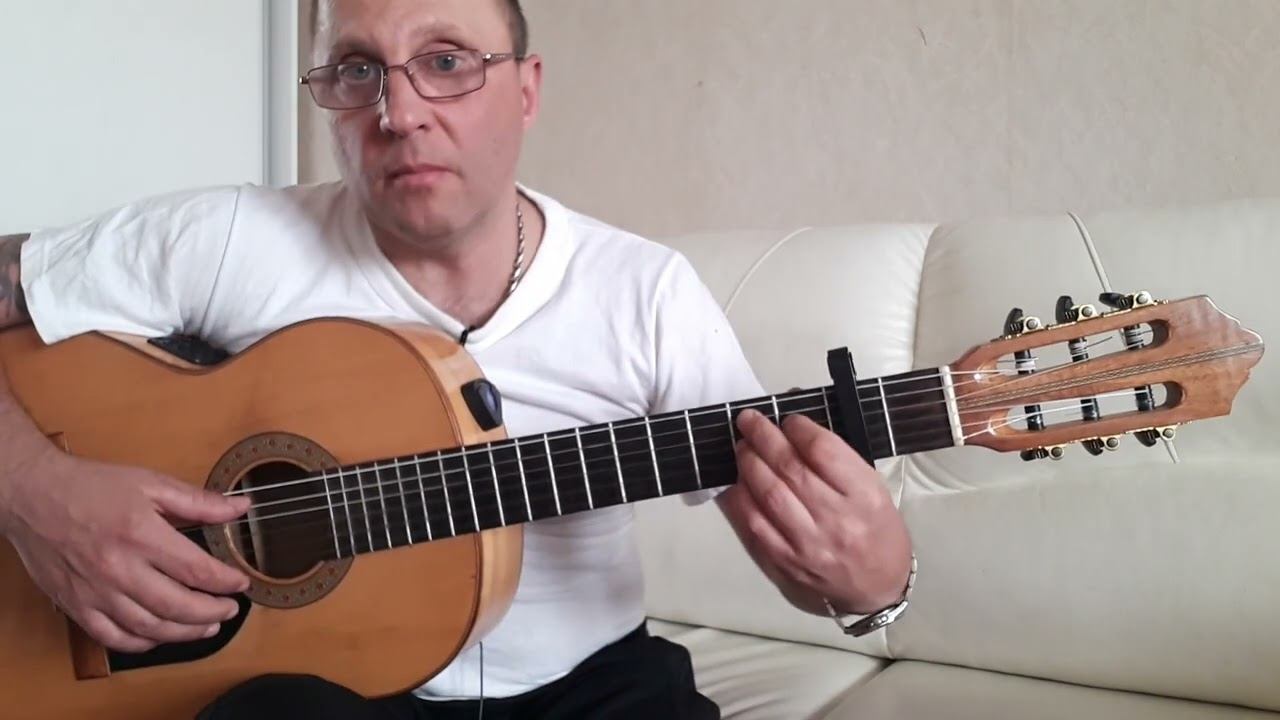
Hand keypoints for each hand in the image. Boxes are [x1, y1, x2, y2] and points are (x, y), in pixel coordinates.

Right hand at [0, 451, 250, 651]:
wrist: (33, 495)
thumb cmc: (91, 486)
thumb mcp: (150, 483)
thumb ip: (198, 501)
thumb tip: (240, 508)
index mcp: (141, 535)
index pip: (196, 570)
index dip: (226, 582)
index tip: (241, 583)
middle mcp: (119, 569)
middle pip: (178, 606)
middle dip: (213, 612)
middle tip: (230, 610)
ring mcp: (96, 592)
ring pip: (149, 628)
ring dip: (185, 633)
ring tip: (207, 627)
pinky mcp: (76, 605)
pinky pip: (113, 638)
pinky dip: (141, 643)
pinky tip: (160, 635)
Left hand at [718, 409, 912, 614]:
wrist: (877, 589)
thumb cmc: (877, 532)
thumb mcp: (873, 490)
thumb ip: (837, 462)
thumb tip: (794, 430)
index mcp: (864, 496)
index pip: (823, 451)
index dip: (798, 429)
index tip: (788, 420)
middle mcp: (836, 519)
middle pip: (790, 468)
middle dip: (764, 438)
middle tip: (749, 422)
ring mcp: (807, 545)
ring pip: (768, 494)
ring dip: (749, 464)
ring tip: (742, 448)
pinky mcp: (785, 563)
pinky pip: (753, 525)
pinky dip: (739, 500)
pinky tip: (734, 483)